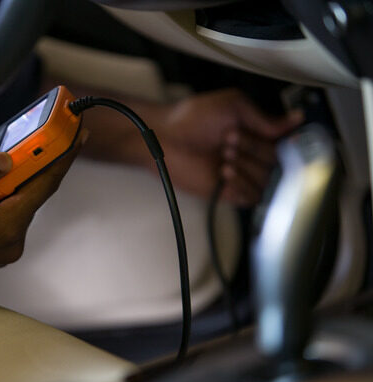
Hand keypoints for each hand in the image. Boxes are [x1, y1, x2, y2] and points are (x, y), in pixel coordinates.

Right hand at [0, 130, 87, 286]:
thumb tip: (7, 159)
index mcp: (4, 227)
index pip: (44, 186)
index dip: (63, 157)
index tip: (78, 136)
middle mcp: (9, 242)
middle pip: (31, 193)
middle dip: (33, 163)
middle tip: (38, 134)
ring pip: (15, 203)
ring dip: (9, 178)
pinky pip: (2, 214)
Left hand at [158, 89, 302, 204]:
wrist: (165, 139)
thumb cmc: (191, 118)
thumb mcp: (232, 105)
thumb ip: (264, 117)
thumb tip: (295, 119)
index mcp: (256, 134)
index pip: (287, 144)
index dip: (280, 141)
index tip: (267, 134)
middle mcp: (252, 155)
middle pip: (278, 163)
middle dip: (254, 150)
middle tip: (229, 140)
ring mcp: (242, 175)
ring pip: (267, 182)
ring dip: (248, 168)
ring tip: (224, 156)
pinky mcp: (229, 192)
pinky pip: (252, 198)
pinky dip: (242, 186)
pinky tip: (225, 174)